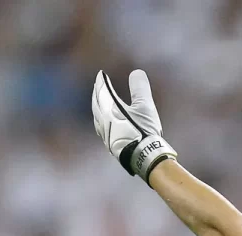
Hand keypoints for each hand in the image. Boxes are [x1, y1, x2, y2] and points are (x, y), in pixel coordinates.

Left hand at [91, 69, 176, 183]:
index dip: (102, 82)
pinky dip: (100, 120)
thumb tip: (136, 72)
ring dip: (97, 107)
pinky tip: (104, 124)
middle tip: (98, 86)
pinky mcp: (109, 143)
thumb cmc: (143, 130)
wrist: (143, 156)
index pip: (102, 91)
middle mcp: (103, 120)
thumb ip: (140, 89)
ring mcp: (105, 133)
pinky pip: (100, 128)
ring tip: (99, 103)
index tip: (101, 74)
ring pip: (97, 116)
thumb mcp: (145, 106)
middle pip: (96, 103)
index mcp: (109, 109)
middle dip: (97, 93)